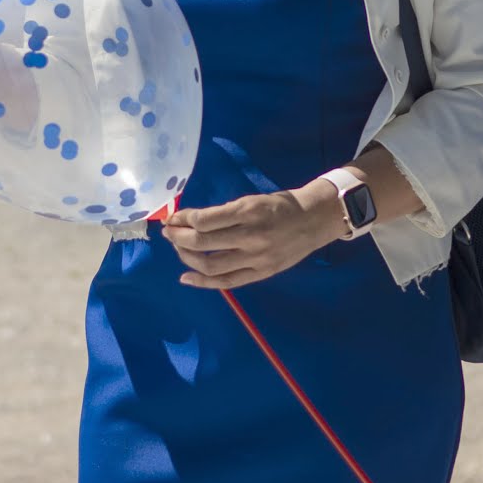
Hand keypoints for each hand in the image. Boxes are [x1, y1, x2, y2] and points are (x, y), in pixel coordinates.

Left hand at [162, 180, 341, 289]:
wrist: (314, 220)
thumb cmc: (280, 206)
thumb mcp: (253, 200)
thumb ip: (225, 213)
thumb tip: (190, 221)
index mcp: (248, 211)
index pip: (203, 220)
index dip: (182, 219)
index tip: (173, 218)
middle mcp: (251, 236)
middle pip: (201, 242)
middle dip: (177, 237)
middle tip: (169, 232)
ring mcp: (256, 257)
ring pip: (209, 264)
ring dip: (186, 257)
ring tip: (178, 249)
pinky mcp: (261, 273)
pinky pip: (226, 282)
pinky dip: (202, 282)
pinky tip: (186, 277)